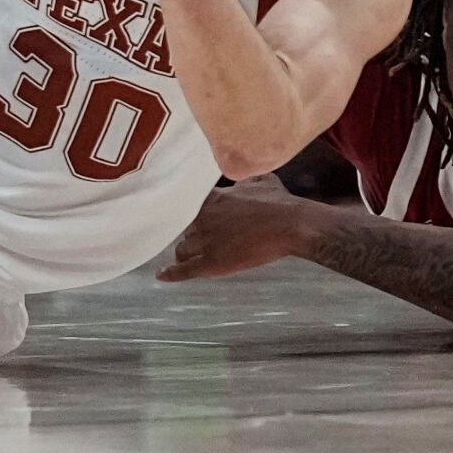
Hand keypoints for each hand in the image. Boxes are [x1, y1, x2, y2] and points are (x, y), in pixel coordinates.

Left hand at [156, 175, 315, 280]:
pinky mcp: (212, 263)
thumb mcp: (261, 180)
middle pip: (183, 227)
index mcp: (213, 198)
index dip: (188, 210)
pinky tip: (162, 275)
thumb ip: (244, 179)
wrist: (291, 225)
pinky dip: (171, 273)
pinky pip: (184, 270)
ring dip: (186, 250)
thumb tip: (242, 177)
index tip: (186, 212)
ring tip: (188, 254)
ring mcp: (206, 242)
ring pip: (183, 248)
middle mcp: (204, 219)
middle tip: (198, 235)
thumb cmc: (279, 202)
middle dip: (190, 231)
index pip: (187, 203)